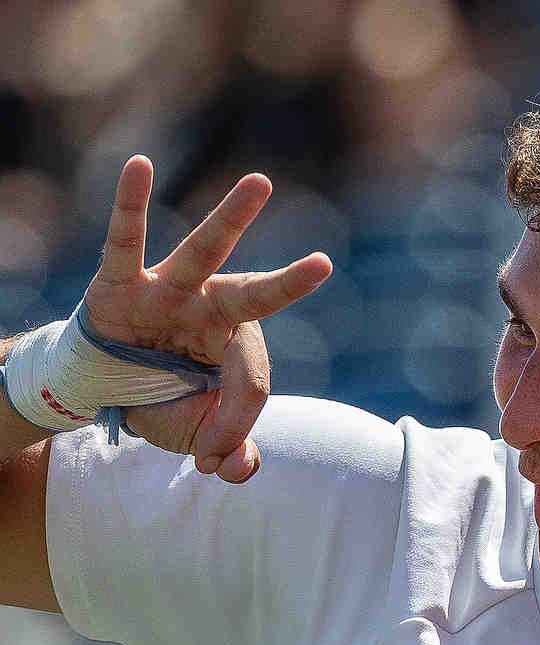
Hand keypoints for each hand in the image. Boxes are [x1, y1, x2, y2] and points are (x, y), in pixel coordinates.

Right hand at [83, 156, 332, 480]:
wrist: (101, 389)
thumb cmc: (161, 400)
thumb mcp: (196, 433)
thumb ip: (228, 448)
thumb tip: (240, 468)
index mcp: (234, 346)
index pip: (250, 382)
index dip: (236, 423)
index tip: (216, 454)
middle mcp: (209, 310)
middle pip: (253, 296)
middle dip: (287, 283)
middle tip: (323, 264)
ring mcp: (168, 291)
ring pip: (205, 253)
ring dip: (232, 218)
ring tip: (261, 182)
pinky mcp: (119, 282)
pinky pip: (125, 239)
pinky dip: (129, 202)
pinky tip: (139, 165)